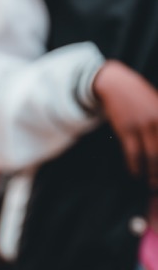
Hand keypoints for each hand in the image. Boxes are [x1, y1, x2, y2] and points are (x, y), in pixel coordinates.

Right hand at [94, 61, 157, 189]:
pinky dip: (135, 167)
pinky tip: (137, 174)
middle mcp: (157, 120)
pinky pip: (133, 154)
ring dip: (151, 174)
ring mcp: (141, 125)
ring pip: (150, 157)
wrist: (116, 85)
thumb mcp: (157, 106)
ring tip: (151, 184)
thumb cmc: (140, 97)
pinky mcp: (126, 130)